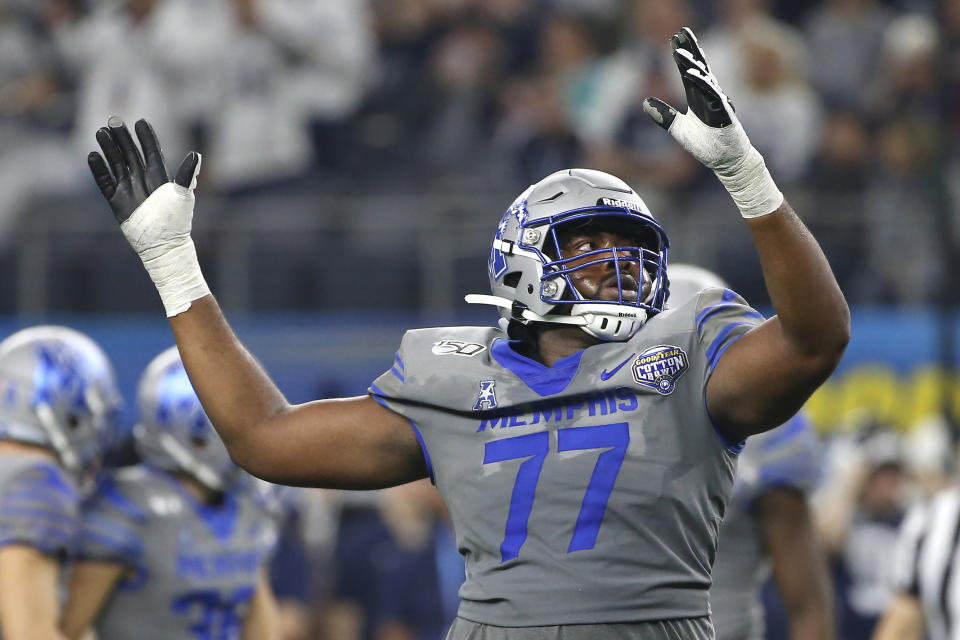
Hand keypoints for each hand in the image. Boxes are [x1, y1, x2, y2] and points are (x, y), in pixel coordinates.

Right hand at [88, 117, 208, 316]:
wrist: (163, 246)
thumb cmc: (177, 222)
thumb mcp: (183, 196)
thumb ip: (186, 175)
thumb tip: (195, 154)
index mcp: (159, 178)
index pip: (151, 152)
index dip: (146, 137)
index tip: (140, 121)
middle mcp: (143, 182)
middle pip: (130, 155)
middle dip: (122, 139)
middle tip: (113, 120)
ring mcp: (129, 191)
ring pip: (116, 164)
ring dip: (108, 149)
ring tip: (100, 132)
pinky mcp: (117, 203)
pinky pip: (106, 183)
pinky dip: (99, 170)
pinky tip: (92, 156)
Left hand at [642, 27, 782, 217]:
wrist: (727, 161)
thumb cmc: (706, 144)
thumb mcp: (679, 129)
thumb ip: (664, 115)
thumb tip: (644, 102)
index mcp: (698, 97)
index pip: (689, 71)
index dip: (682, 55)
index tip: (674, 38)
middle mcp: (708, 96)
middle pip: (699, 67)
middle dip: (690, 49)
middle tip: (681, 32)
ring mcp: (717, 103)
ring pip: (704, 79)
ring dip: (692, 65)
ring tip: (680, 53)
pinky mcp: (724, 114)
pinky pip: (712, 96)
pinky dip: (702, 85)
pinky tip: (691, 75)